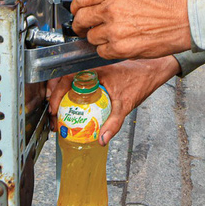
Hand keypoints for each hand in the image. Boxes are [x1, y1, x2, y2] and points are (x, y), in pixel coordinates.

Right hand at [46, 57, 179, 144]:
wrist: (152, 71)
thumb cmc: (140, 80)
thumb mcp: (125, 104)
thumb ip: (114, 122)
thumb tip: (103, 138)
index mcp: (93, 69)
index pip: (66, 77)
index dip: (55, 93)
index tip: (53, 107)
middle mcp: (90, 67)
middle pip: (63, 78)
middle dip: (53, 95)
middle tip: (52, 113)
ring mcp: (92, 71)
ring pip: (69, 80)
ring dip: (60, 95)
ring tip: (58, 112)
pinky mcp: (96, 76)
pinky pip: (78, 82)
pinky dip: (71, 93)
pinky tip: (71, 107)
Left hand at [71, 0, 191, 59]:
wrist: (181, 22)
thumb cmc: (162, 8)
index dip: (75, 7)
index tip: (77, 12)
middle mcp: (111, 9)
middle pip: (81, 19)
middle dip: (81, 26)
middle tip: (86, 28)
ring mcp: (114, 29)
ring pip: (91, 38)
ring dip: (98, 39)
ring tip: (112, 36)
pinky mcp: (120, 48)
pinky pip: (102, 52)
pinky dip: (107, 51)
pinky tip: (119, 44)